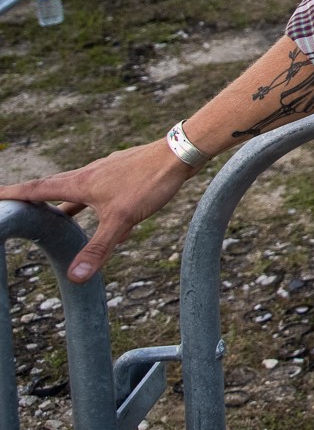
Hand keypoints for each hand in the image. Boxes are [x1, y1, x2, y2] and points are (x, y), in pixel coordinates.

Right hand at [0, 140, 195, 281]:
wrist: (181, 153)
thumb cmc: (150, 182)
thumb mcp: (122, 220)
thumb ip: (98, 248)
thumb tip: (74, 277)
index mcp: (80, 183)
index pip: (37, 189)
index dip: (13, 194)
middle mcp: (89, 174)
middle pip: (52, 186)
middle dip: (31, 197)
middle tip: (12, 203)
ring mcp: (107, 171)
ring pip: (77, 188)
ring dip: (63, 201)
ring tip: (53, 214)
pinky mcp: (124, 173)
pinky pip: (100, 189)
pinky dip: (93, 202)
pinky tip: (105, 211)